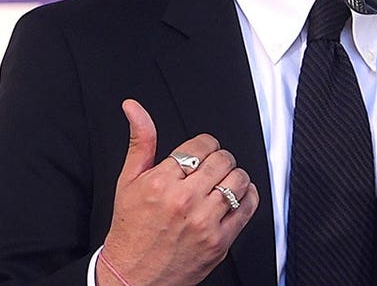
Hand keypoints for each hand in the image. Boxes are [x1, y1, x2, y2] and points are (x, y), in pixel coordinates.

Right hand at [97, 99, 258, 284]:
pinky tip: (234, 198)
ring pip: (239, 180)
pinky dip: (248, 197)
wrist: (132, 277)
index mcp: (160, 182)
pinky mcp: (219, 241)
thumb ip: (140, 141)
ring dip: (234, 178)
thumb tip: (134, 108)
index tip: (202, 153)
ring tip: (221, 184)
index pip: (201, 145)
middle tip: (211, 169)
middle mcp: (184, 201)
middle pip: (223, 160)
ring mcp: (204, 222)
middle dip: (219, 160)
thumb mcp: (128, 182)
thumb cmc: (130, 230)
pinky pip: (248, 207)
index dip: (205, 146)